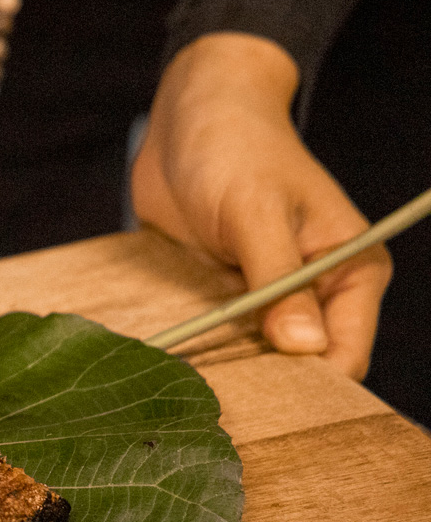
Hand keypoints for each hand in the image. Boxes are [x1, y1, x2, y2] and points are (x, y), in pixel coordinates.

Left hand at [131, 33, 390, 379]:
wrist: (191, 113)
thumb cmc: (235, 146)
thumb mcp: (254, 210)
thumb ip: (277, 280)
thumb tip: (304, 348)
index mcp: (350, 270)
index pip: (345, 352)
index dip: (313, 384)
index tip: (270, 407)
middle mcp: (314, 290)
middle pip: (299, 365)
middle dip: (267, 384)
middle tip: (221, 407)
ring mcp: (266, 296)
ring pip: (255, 356)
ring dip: (226, 369)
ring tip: (188, 390)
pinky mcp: (224, 293)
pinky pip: (216, 336)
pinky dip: (198, 347)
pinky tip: (170, 361)